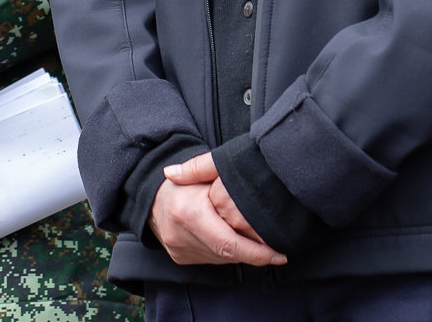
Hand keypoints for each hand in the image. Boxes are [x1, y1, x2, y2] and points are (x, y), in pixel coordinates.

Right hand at [150, 155, 285, 266]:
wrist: (151, 197)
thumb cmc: (183, 183)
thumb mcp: (201, 172)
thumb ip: (216, 173)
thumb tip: (238, 171)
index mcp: (190, 214)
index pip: (228, 244)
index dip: (256, 253)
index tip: (279, 254)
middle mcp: (182, 236)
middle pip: (227, 254)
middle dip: (255, 254)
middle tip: (277, 251)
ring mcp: (180, 250)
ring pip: (220, 259)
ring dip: (241, 253)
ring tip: (259, 243)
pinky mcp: (180, 257)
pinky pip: (211, 259)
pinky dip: (226, 253)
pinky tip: (237, 242)